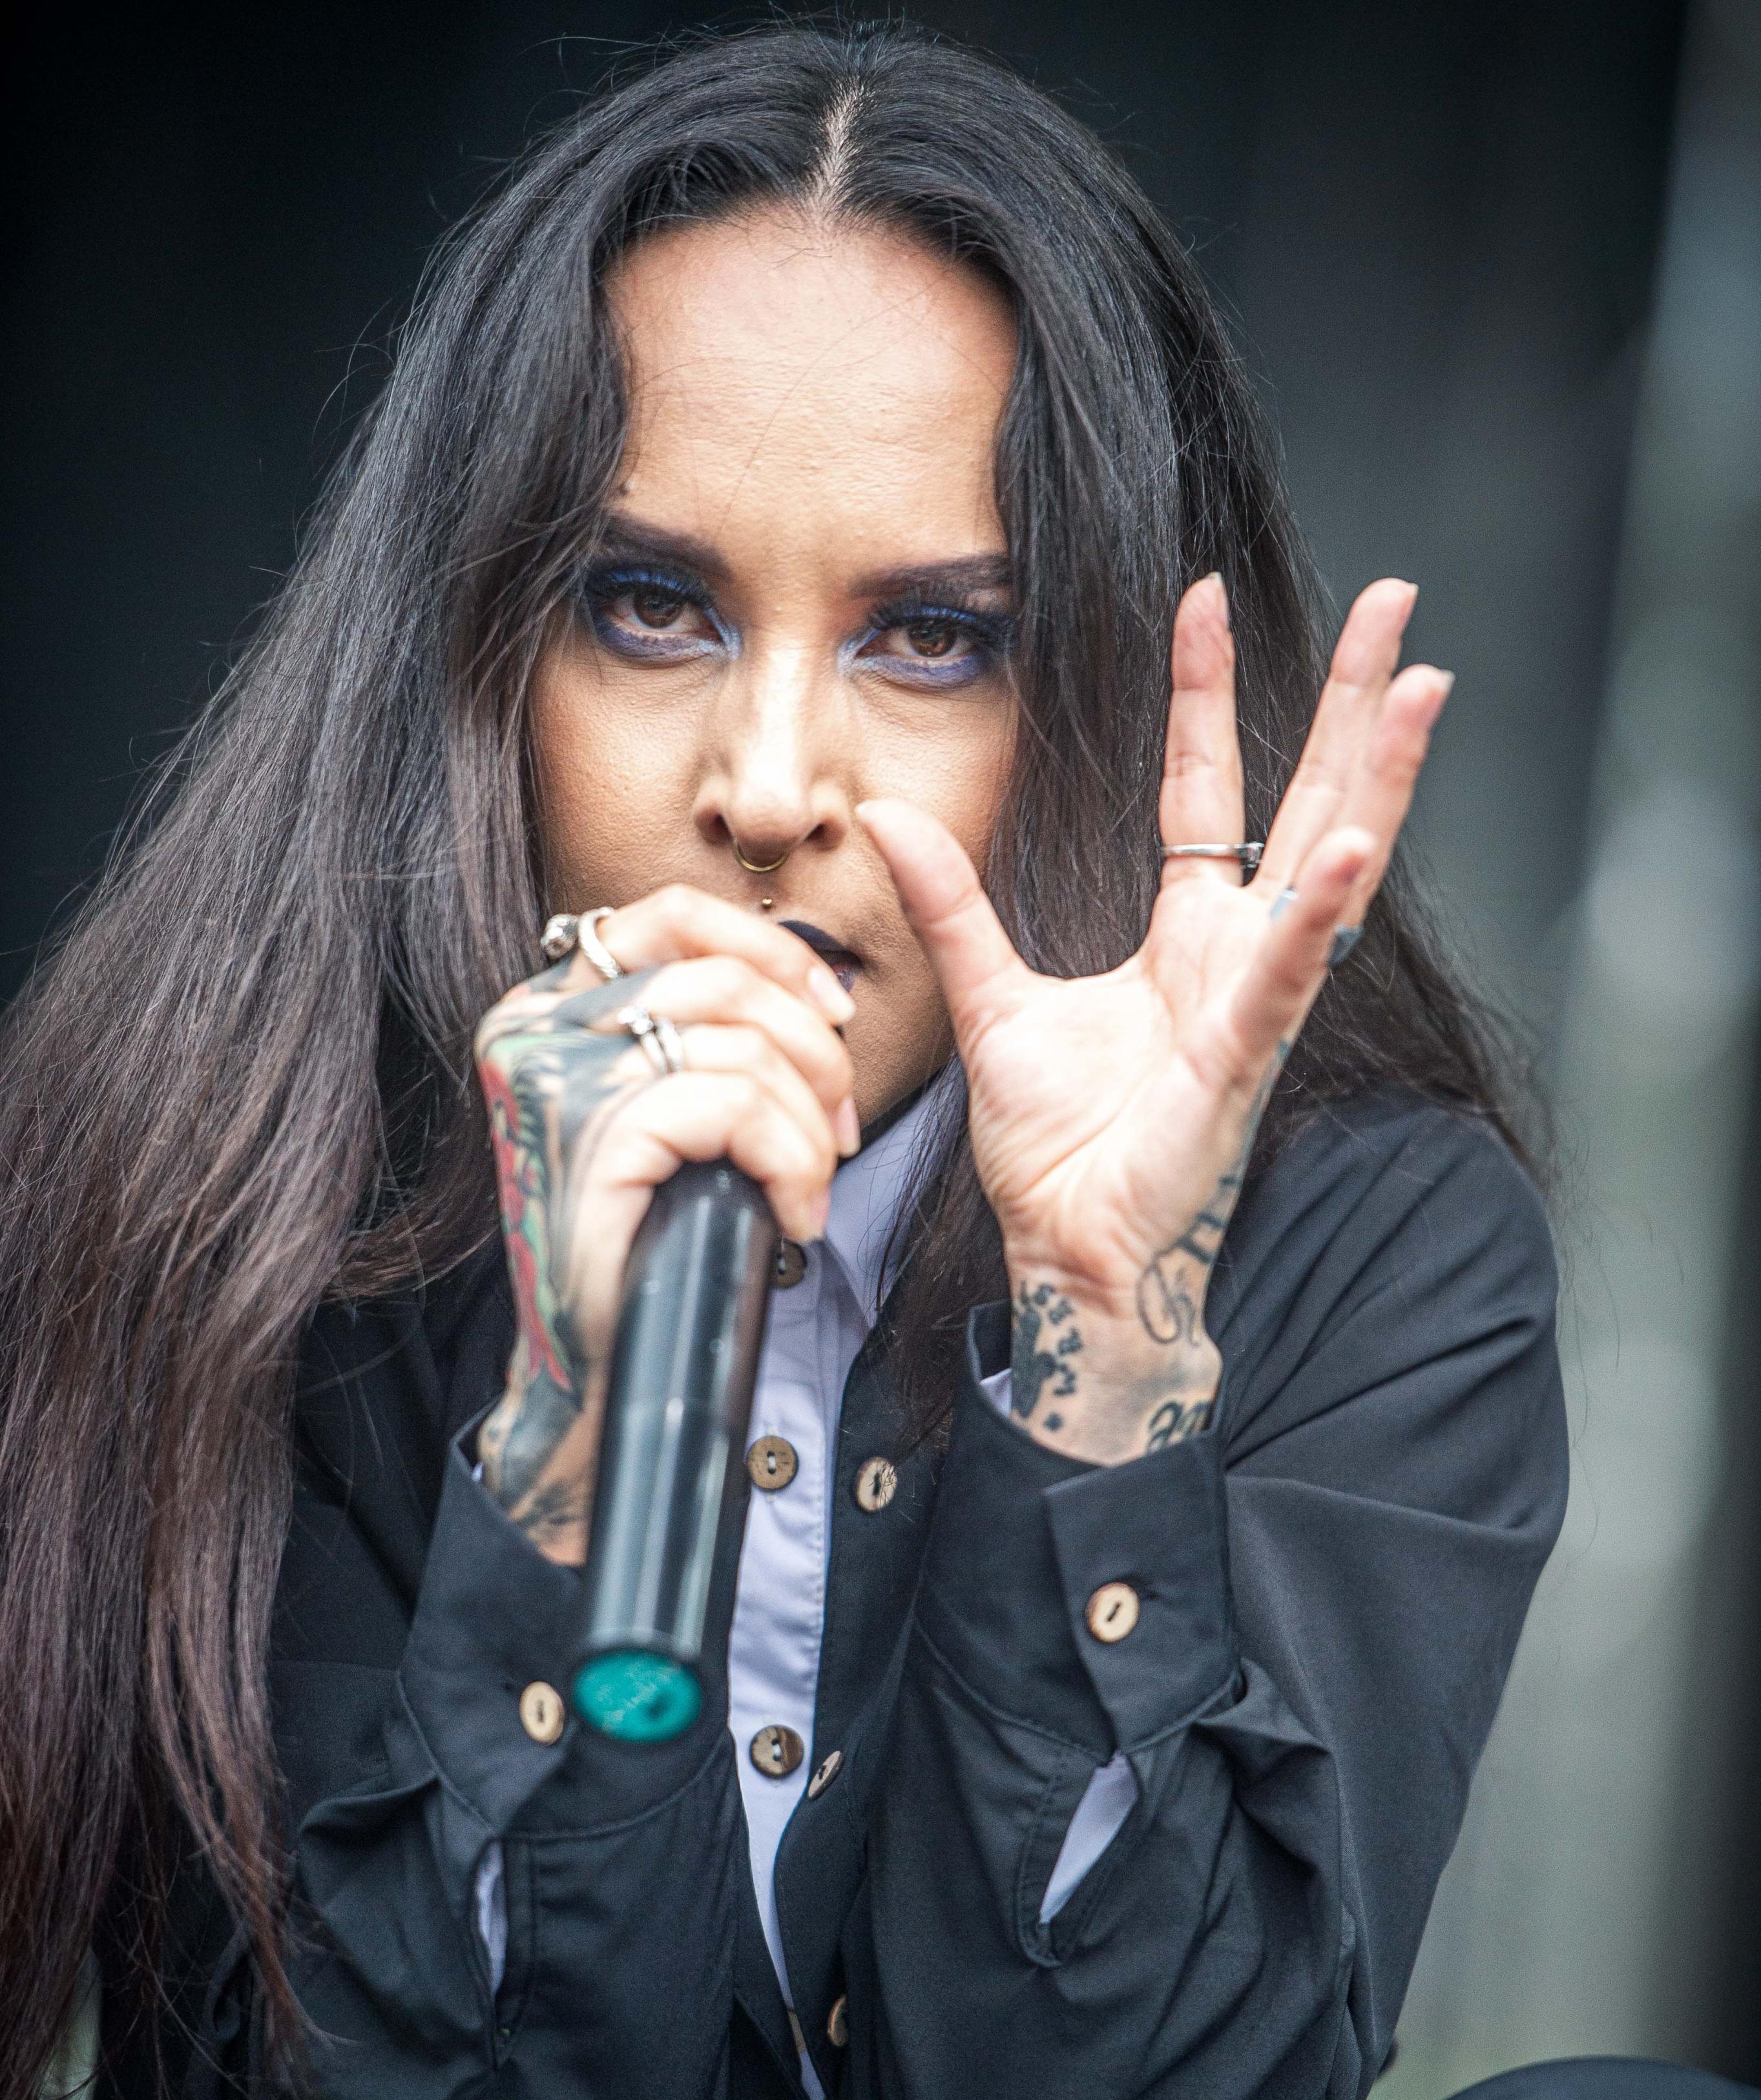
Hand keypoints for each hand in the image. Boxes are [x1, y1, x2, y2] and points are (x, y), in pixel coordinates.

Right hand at [473, 888, 856, 1562]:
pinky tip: (791, 1215)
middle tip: (839, 1130)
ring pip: (741, 1046)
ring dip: (808, 1124)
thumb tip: (812, 986)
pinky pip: (736, 1107)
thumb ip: (703, 1033)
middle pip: (722, 977)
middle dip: (813, 1053)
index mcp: (548, 1007)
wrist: (599, 1364)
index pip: (670, 917)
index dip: (771, 954)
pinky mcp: (595, 1136)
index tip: (834, 1012)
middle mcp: (536, 1027)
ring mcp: (557, 1078)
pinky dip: (790, 1162)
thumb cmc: (647, 1239)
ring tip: (809, 1186)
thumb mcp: (671, 1110)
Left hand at [858, 575, 1452, 1463]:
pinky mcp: (1242, 1062)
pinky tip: (1355, 846)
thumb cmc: (1055, 1152)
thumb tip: (884, 815)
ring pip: (1333, 868)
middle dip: (1356, 704)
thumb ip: (950, 906)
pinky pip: (1289, 977)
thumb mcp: (988, 1002)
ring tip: (1423, 686)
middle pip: (1310, 802)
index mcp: (1187, 943)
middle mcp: (1239, 960)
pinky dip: (1320, 914)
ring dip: (1380, 777)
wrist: (1066, 1256)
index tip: (1206, 601)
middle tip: (1400, 602)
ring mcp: (1254, 1007)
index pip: (1208, 792)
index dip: (1209, 697)